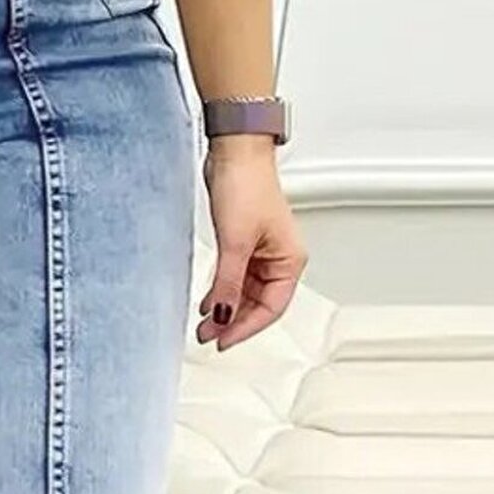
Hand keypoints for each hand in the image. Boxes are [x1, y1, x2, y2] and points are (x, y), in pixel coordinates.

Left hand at [196, 136, 307, 351]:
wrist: (234, 152)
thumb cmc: (246, 185)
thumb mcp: (235, 244)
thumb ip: (228, 284)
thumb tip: (221, 315)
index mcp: (290, 260)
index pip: (271, 308)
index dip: (245, 328)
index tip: (223, 341)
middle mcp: (280, 258)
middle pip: (258, 304)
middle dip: (232, 321)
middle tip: (208, 336)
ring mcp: (261, 251)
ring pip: (244, 292)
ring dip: (224, 308)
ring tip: (203, 325)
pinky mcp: (243, 242)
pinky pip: (234, 277)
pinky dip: (221, 291)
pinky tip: (206, 302)